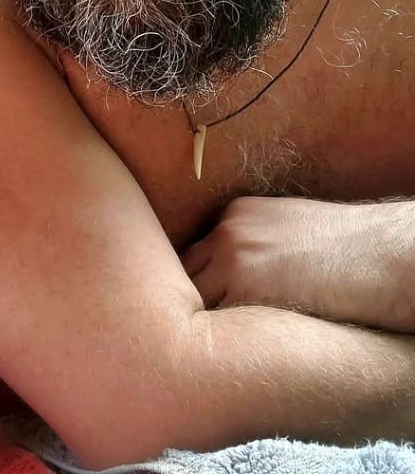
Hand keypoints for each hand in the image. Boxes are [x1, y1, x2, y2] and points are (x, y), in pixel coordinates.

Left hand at [180, 196, 414, 331]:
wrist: (383, 254)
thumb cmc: (349, 246)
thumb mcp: (288, 225)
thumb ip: (254, 240)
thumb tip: (239, 269)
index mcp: (236, 214)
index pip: (197, 250)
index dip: (198, 279)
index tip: (197, 300)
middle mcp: (227, 233)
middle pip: (184, 271)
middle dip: (186, 298)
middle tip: (188, 328)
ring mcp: (233, 262)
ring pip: (194, 298)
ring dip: (198, 321)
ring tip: (203, 345)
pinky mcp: (247, 293)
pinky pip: (217, 322)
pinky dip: (218, 338)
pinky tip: (225, 352)